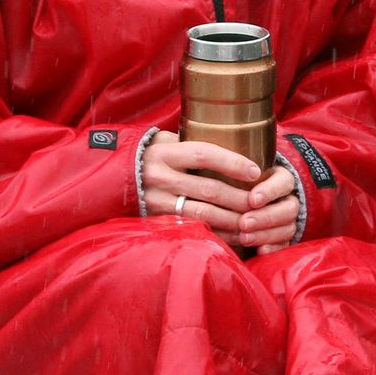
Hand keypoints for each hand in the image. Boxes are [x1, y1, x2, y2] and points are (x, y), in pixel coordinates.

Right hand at [142, 135, 297, 252]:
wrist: (113, 181)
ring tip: (253, 220)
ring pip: (204, 214)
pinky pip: (193, 230)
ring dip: (232, 219)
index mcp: (165, 153)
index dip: (232, 162)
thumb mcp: (164, 142)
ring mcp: (158, 202)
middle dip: (240, 197)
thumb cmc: (151, 158)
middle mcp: (160, 177)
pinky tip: (235, 234)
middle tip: (262, 201)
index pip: (204, 154)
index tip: (256, 170)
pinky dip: (218, 233)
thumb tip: (232, 140)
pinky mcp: (158, 222)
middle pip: (210, 188)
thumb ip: (190, 142)